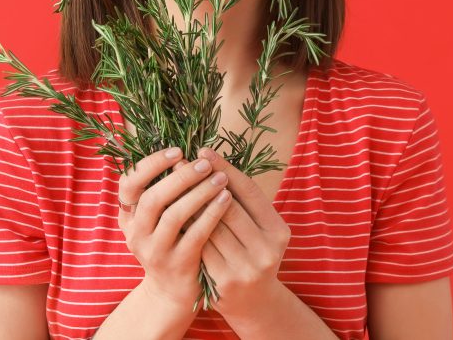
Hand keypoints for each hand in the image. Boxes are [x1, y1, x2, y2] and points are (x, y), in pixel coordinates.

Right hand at [117, 147, 232, 312]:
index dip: (150, 165)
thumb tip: (182, 151)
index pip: (128, 184)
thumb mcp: (157, 217)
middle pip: (152, 198)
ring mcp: (154, 251)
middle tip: (204, 163)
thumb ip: (163, 189)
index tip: (177, 151)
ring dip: (199, 193)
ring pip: (173, 216)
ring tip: (220, 178)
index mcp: (129, 216)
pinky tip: (226, 199)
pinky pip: (194, 235)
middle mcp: (136, 233)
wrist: (171, 291)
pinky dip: (211, 214)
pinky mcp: (176, 264)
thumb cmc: (170, 241)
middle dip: (180, 177)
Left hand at [174, 147, 291, 323]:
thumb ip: (246, 203)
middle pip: (228, 207)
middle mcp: (266, 250)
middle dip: (203, 182)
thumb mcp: (262, 229)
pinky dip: (187, 227)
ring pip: (210, 226)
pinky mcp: (223, 281)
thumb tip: (216, 162)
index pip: (250, 191)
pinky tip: (173, 212)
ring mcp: (245, 268)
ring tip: (173, 182)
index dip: (226, 168)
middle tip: (182, 162)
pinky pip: (200, 246)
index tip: (204, 151)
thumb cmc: (254, 253)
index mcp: (279, 231)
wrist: (253, 302)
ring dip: (190, 202)